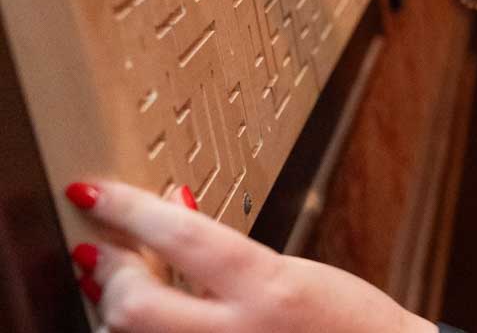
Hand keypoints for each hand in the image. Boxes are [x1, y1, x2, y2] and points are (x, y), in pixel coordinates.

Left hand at [64, 180, 437, 332]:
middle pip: (135, 305)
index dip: (130, 210)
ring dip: (113, 306)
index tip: (94, 193)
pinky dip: (138, 330)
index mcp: (270, 292)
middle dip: (109, 273)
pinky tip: (145, 316)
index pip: (183, 238)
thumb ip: (226, 246)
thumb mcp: (292, 271)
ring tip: (121, 283)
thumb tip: (175, 205)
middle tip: (102, 248)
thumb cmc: (347, 322)